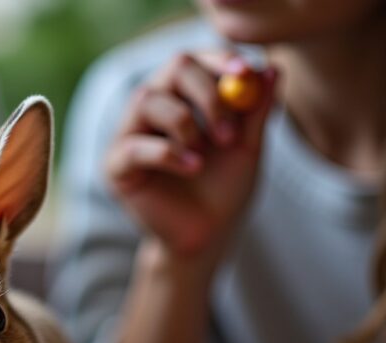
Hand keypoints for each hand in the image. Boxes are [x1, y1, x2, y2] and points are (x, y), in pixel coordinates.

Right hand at [105, 53, 277, 261]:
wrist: (206, 236)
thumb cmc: (224, 190)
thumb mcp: (248, 148)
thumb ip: (257, 111)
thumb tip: (272, 67)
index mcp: (183, 96)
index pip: (196, 61)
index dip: (218, 61)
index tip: (244, 72)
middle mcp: (154, 108)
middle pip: (172, 69)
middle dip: (206, 94)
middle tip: (229, 131)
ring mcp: (130, 134)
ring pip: (148, 100)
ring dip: (185, 124)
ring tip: (205, 155)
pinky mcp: (115, 166)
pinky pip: (135, 146)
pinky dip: (168, 154)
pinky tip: (192, 169)